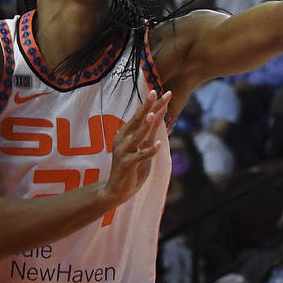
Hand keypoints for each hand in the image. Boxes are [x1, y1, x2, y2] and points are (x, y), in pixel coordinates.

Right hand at [105, 90, 170, 205]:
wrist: (117, 190)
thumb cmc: (131, 168)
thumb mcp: (142, 147)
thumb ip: (149, 132)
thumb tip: (157, 114)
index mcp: (126, 133)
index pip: (142, 115)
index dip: (153, 104)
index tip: (164, 92)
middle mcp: (123, 139)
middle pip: (137, 120)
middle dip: (147, 106)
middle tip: (154, 92)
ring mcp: (123, 151)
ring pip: (137, 136)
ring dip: (145, 126)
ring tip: (153, 115)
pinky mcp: (127, 164)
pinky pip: (140, 156)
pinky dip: (150, 151)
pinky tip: (159, 145)